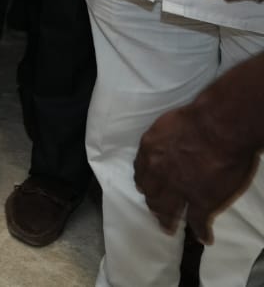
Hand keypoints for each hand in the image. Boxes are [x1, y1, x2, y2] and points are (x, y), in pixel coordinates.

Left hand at [134, 100, 258, 242]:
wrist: (217, 129)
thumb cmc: (193, 119)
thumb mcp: (165, 125)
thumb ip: (163, 139)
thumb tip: (167, 143)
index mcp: (149, 151)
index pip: (141, 171)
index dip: (144, 181)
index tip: (144, 188)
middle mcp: (159, 173)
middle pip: (151, 193)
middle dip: (152, 203)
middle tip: (154, 212)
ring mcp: (179, 189)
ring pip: (168, 209)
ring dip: (166, 220)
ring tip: (167, 228)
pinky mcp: (201, 201)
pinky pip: (199, 221)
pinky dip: (201, 231)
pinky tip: (203, 237)